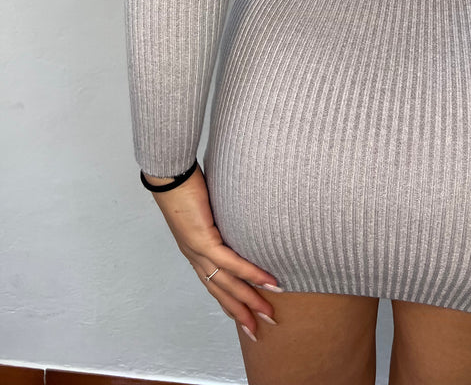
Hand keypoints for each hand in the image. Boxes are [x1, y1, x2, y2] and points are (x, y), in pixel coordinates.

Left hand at [143, 164, 282, 340]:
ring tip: (268, 313)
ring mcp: (198, 250)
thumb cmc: (186, 184)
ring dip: (249, 300)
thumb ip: (219, 218)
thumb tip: (239, 216)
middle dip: (241, 312)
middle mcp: (195, 256)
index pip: (214, 284)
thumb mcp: (206, 206)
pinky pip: (230, 262)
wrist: (169, 174)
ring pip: (227, 283)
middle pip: (221, 292)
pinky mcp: (203, 240)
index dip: (230, 302)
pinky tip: (267, 282)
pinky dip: (250, 274)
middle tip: (260, 328)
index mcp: (194, 250)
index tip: (245, 317)